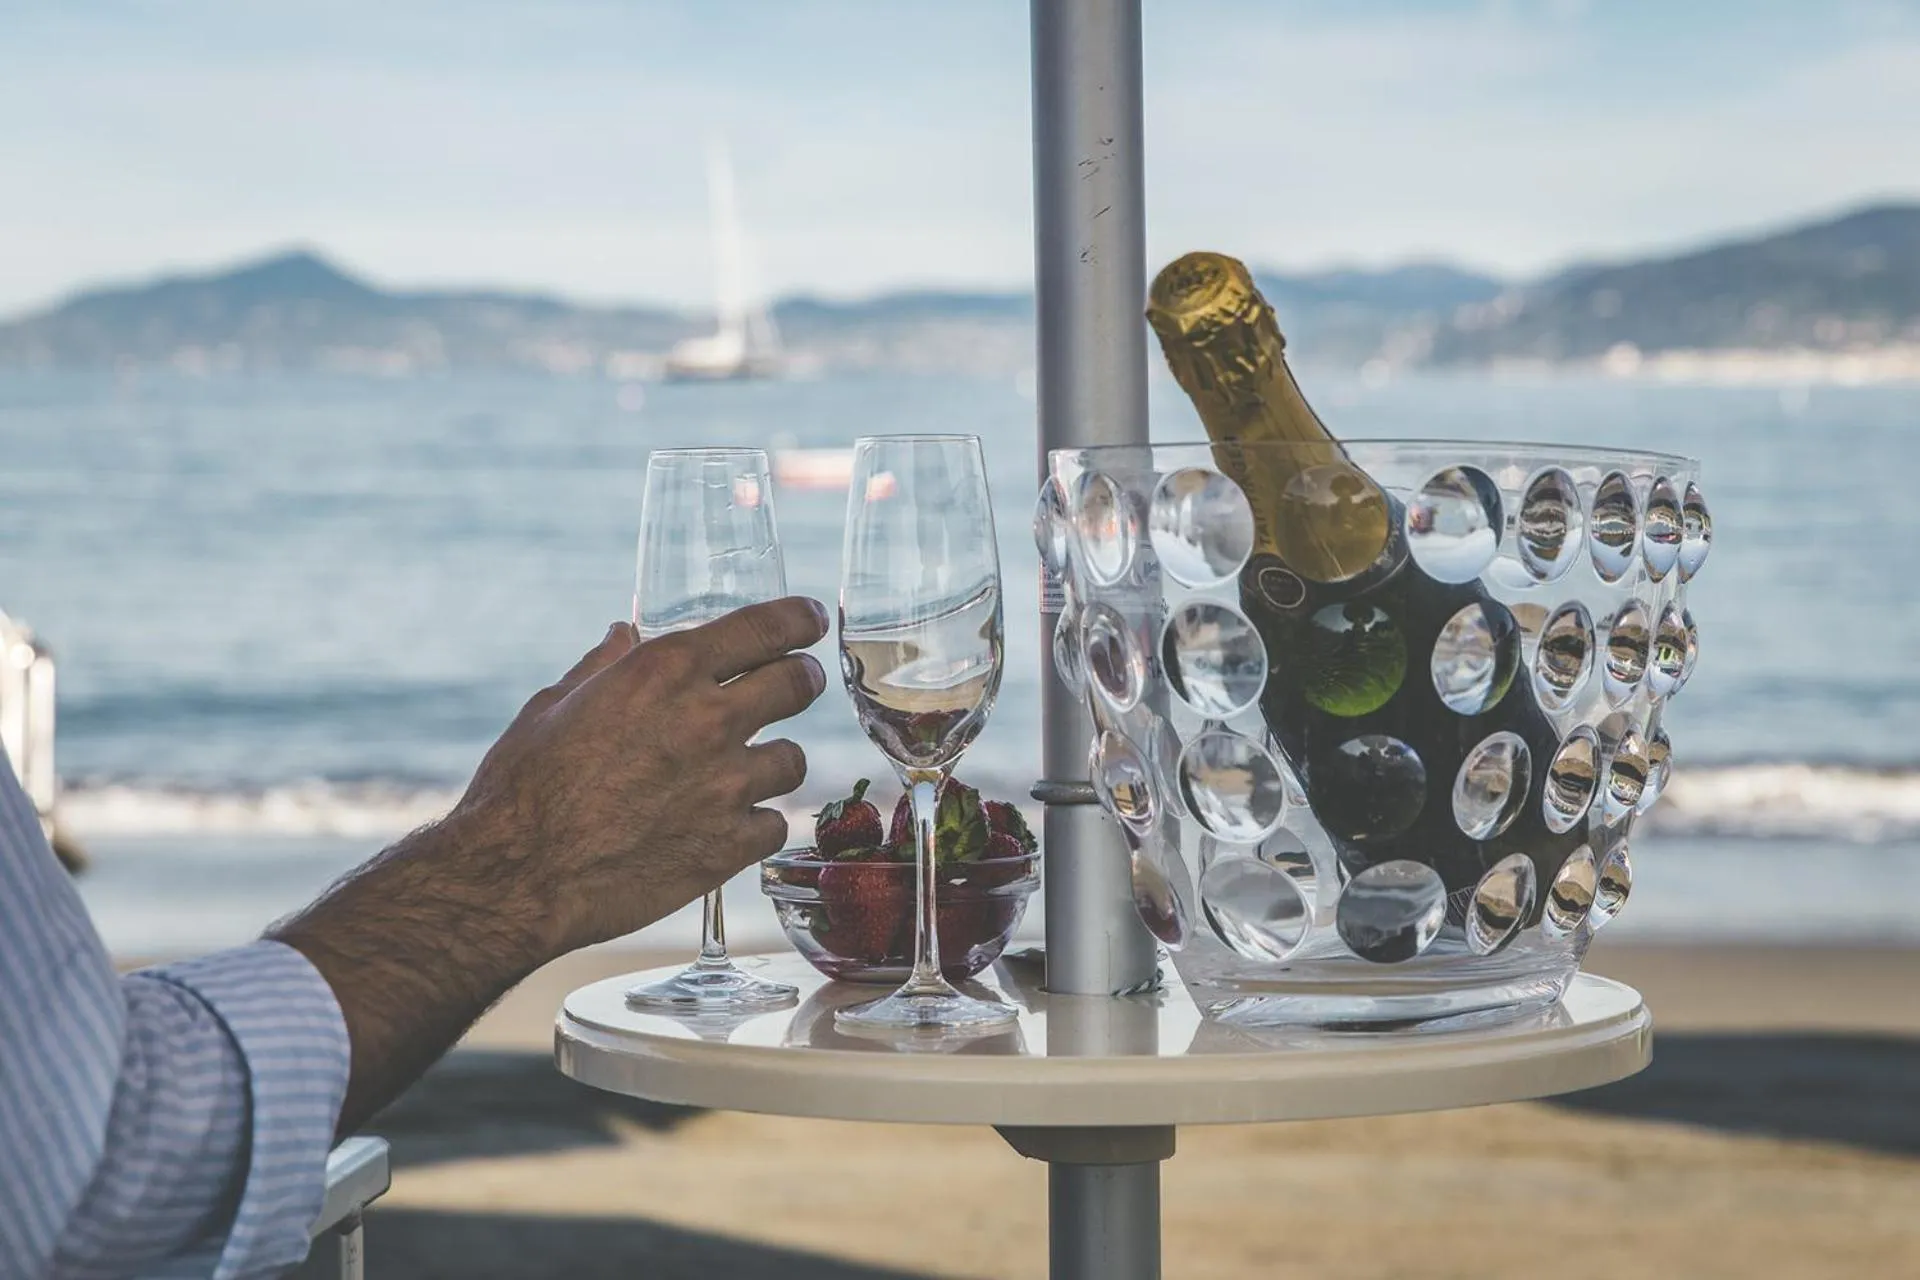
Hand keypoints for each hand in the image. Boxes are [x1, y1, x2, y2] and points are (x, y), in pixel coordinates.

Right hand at [452, 597, 828, 954]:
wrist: (516, 875)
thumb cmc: (522, 785)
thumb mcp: (554, 705)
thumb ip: (603, 666)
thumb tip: (623, 634)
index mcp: (667, 670)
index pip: (768, 626)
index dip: (800, 620)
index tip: (809, 621)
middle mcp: (708, 719)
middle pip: (798, 684)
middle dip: (801, 680)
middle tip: (794, 686)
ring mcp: (725, 785)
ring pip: (793, 759)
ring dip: (774, 760)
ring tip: (744, 771)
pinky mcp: (728, 846)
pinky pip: (772, 824)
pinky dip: (755, 824)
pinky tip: (726, 827)